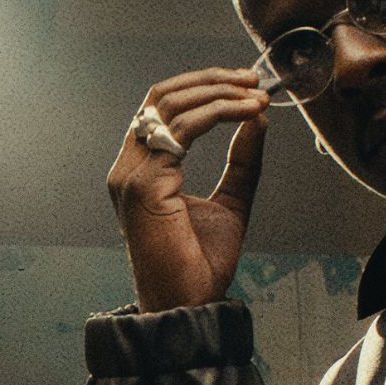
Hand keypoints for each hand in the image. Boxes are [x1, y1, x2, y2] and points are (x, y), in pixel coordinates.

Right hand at [107, 68, 269, 311]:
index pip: (161, 108)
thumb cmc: (201, 263)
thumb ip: (242, 161)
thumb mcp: (231, 201)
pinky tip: (247, 113)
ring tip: (257, 97)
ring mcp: (131, 174)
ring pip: (172, 106)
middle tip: (253, 81)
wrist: (190, 303)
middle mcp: (128, 167)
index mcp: (140, 170)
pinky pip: (183, 130)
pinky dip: (219, 113)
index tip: (244, 84)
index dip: (202, 87)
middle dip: (211, 81)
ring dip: (221, 94)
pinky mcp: (144, 184)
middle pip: (162, 97)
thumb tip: (258, 119)